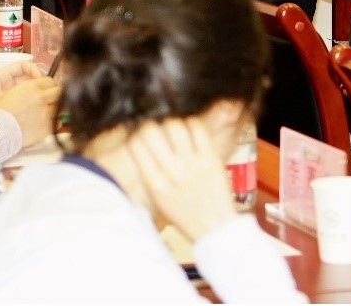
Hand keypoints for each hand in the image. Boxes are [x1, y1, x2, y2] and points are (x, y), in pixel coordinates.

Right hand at [0, 65, 61, 147]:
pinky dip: (54, 122)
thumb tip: (39, 88)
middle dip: (57, 94)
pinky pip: (57, 123)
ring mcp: (46, 113)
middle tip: (53, 99)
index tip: (48, 89)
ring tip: (49, 111)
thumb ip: (28, 89)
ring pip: (60, 107)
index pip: (50, 81)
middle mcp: (41, 98)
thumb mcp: (11, 92)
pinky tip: (46, 123)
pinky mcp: (47, 127)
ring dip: (56, 108)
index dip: (50, 85)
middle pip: (59, 92)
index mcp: (31, 87)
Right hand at [127, 112, 242, 241]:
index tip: (141, 135)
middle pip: (151, 131)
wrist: (214, 226)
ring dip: (172, 123)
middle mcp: (171, 171)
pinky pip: (198, 129)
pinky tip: (190, 131)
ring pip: (175, 125)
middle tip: (157, 129)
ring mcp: (192, 163)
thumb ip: (148, 173)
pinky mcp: (211, 158)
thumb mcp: (157, 199)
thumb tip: (141, 147)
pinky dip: (191, 124)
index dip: (136, 135)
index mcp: (154, 183)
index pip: (136, 145)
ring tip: (174, 130)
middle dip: (151, 126)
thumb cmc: (185, 214)